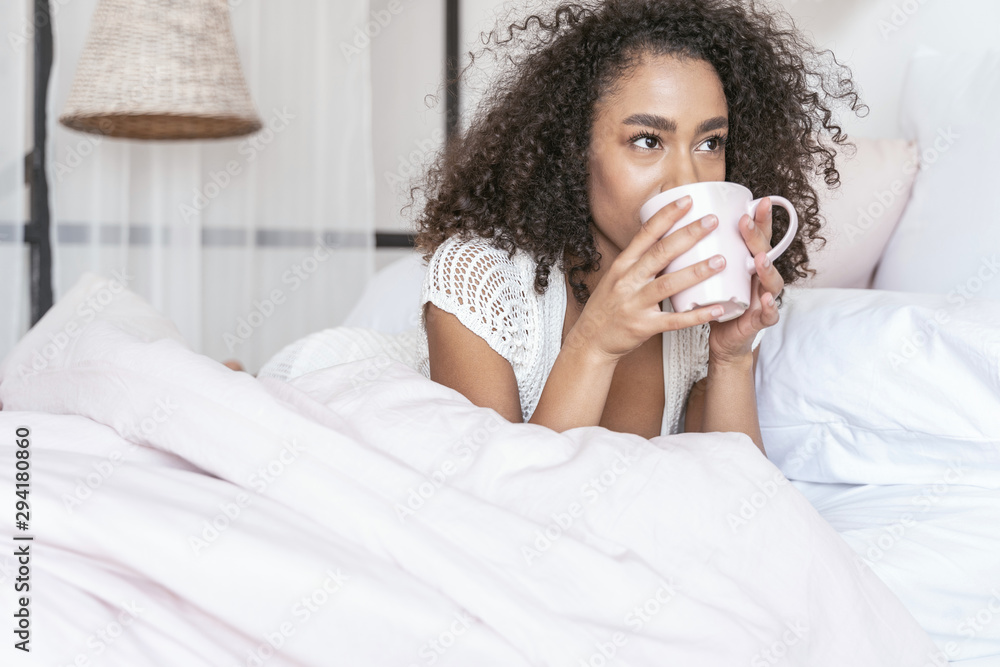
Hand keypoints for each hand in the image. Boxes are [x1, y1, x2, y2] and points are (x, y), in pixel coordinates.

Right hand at [566, 195, 728, 361]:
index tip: (687, 199)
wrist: (590, 340)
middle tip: (711, 221)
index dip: (667, 215)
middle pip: (660, 253)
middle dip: (688, 235)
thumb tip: (667, 240)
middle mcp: (628, 281)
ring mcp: (635, 304)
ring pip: (669, 284)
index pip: (646, 233)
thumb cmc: (607, 308)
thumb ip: (640, 261)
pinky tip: (716, 309)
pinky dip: (696, 315)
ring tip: (720, 261)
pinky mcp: (643, 326)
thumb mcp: (617, 277)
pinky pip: (674, 320)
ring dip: (696, 272)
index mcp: (623, 265)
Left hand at [707, 197, 784, 364]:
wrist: (722, 337)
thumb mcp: (708, 274)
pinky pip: (769, 314)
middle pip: (765, 252)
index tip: (756, 200)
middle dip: (758, 237)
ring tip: (759, 258)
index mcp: (748, 263)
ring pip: (772, 281)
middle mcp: (760, 277)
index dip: (759, 220)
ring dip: (767, 269)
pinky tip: (765, 300)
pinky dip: (770, 307)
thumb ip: (702, 252)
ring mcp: (763, 298)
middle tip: (745, 222)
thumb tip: (679, 223)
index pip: (757, 237)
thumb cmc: (716, 302)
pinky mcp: (760, 320)